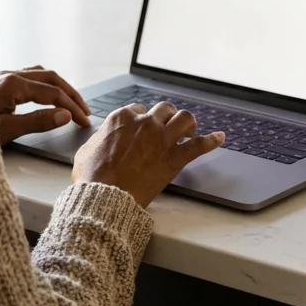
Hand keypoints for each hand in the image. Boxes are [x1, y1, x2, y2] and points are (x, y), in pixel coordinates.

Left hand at [0, 66, 91, 145]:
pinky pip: (27, 74)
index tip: (84, 121)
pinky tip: (46, 92)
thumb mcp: (6, 130)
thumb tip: (65, 115)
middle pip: (50, 78)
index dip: (71, 107)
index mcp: (12, 84)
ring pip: (39, 73)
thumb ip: (38, 121)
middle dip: (70, 94)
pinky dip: (43, 83)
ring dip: (58, 86)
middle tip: (85, 111)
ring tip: (71, 101)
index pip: (52, 93)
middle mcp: (8, 74)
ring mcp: (1, 75)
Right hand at [71, 102, 224, 207]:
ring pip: (185, 119)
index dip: (142, 119)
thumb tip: (101, 138)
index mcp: (122, 118)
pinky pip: (200, 145)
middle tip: (168, 127)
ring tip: (189, 131)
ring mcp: (162, 139)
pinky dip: (211, 141)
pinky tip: (219, 138)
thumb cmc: (93, 177)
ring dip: (188, 123)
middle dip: (167, 117)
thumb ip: (99, 139)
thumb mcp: (86, 150)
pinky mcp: (175, 158)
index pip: (138, 110)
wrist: (106, 195)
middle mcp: (145, 123)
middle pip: (164, 109)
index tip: (144, 128)